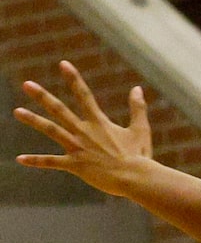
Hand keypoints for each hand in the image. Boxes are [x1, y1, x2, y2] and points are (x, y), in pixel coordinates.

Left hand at [14, 61, 153, 192]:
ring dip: (33, 120)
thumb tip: (137, 88)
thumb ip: (137, 108)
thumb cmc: (139, 156)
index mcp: (99, 122)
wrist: (135, 178)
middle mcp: (85, 131)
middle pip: (59, 109)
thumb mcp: (140, 129)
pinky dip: (36, 161)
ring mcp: (78, 147)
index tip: (63, 64)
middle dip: (42, 96)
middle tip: (26, 84)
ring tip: (17, 111)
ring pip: (51, 130)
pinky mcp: (75, 165)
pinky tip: (19, 159)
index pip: (84, 95)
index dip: (73, 78)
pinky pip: (51, 161)